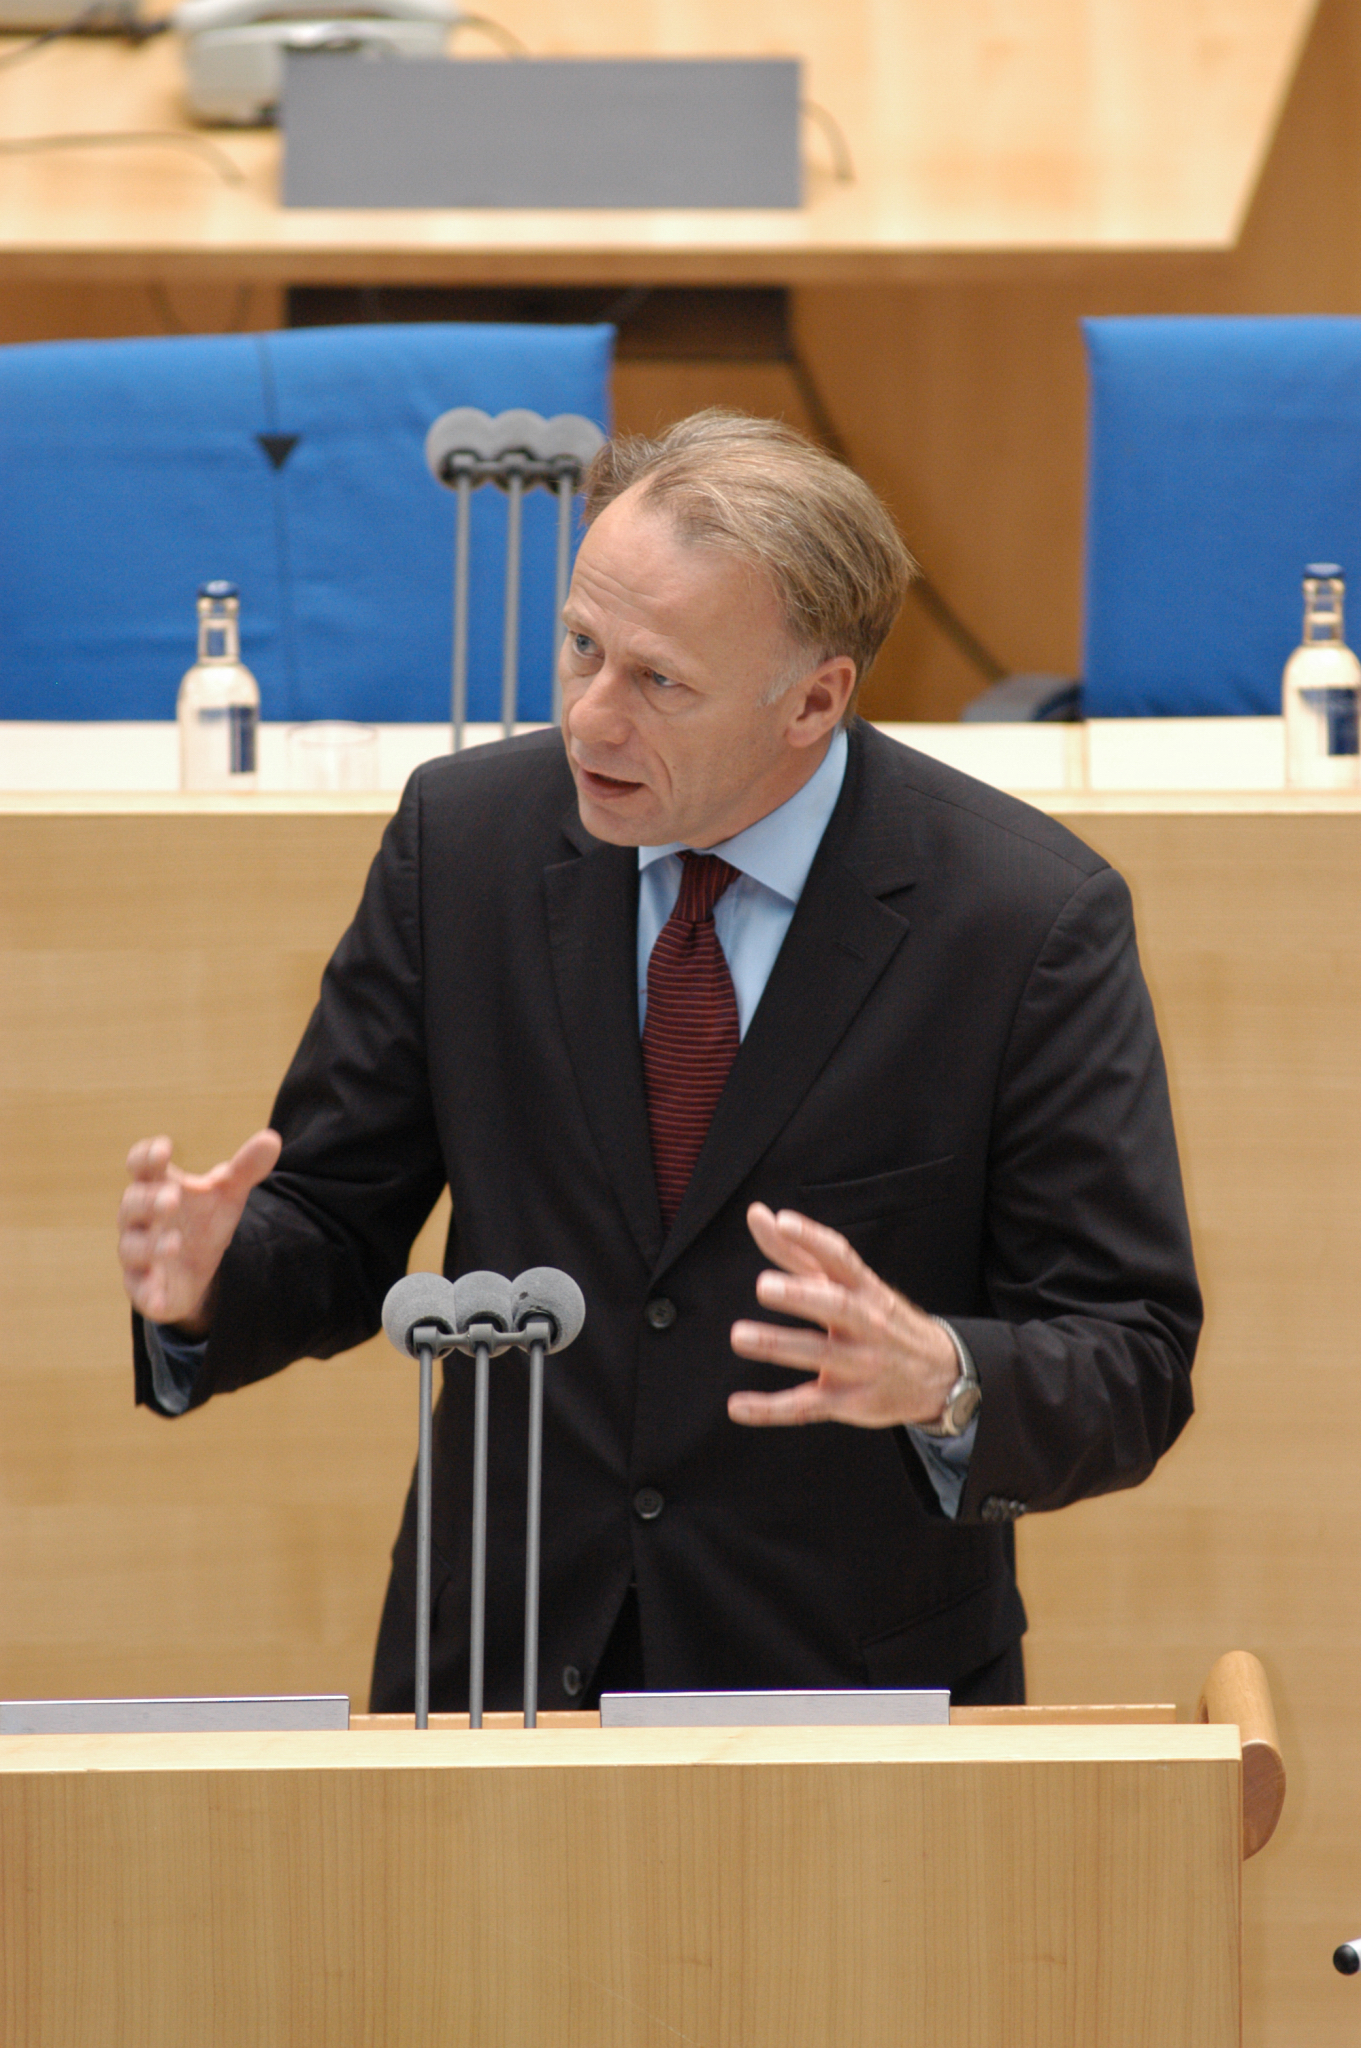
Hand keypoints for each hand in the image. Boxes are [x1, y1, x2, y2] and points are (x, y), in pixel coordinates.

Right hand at [117, 1129, 281, 1335]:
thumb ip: (245, 1169)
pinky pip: (139, 1290)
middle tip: (172, 1198)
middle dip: (150, 1201)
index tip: (165, 1149)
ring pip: (132, 1247)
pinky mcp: (142, 1287)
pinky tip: (159, 1297)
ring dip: (150, 1245)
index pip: (142, 1166)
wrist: (198, 1271)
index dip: (147, 1156)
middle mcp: (139, 1219)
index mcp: (156, 1187)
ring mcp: (137, 1253)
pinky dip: (147, 1293)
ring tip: (175, 1243)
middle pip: (132, 1204)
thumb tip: (272, 1139)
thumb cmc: (203, 1221)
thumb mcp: (228, 1195)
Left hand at [728, 1203, 957, 1429]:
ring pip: (819, 1354)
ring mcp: (859, 1365)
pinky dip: (771, 1409)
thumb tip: (757, 1214)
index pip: (841, 1258)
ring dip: (778, 1346)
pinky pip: (807, 1406)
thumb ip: (798, 1251)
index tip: (784, 1221)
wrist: (939, 1374)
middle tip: (763, 1286)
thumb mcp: (846, 1282)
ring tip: (740, 1335)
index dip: (812, 1239)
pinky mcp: (848, 1402)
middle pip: (836, 1306)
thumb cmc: (877, 1316)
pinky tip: (737, 1407)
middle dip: (800, 1296)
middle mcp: (866, 1323)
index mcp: (864, 1289)